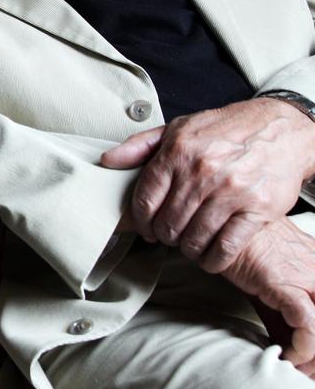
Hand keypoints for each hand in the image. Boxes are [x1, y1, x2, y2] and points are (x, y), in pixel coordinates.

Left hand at [102, 99, 314, 271]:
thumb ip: (140, 146)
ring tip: (188, 244)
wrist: (280, 129)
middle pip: (168, 222)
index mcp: (178, 151)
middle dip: (163, 235)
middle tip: (168, 236)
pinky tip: (210, 257)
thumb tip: (108, 160)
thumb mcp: (179, 128)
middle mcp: (202, 172)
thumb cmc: (225, 129)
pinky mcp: (258, 209)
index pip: (145, 199)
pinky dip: (214, 259)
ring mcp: (231, 192)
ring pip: (194, 238)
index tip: (144, 228)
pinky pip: (227, 247)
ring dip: (187, 248)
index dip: (140, 220)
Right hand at [222, 217, 314, 374]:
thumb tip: (286, 347)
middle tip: (307, 369)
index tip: (308, 361)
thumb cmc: (240, 247)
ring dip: (313, 356)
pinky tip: (286, 354)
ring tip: (296, 366)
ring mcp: (306, 275)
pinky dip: (302, 347)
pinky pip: (307, 324)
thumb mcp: (267, 281)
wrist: (217, 223)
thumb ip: (281, 312)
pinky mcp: (284, 282)